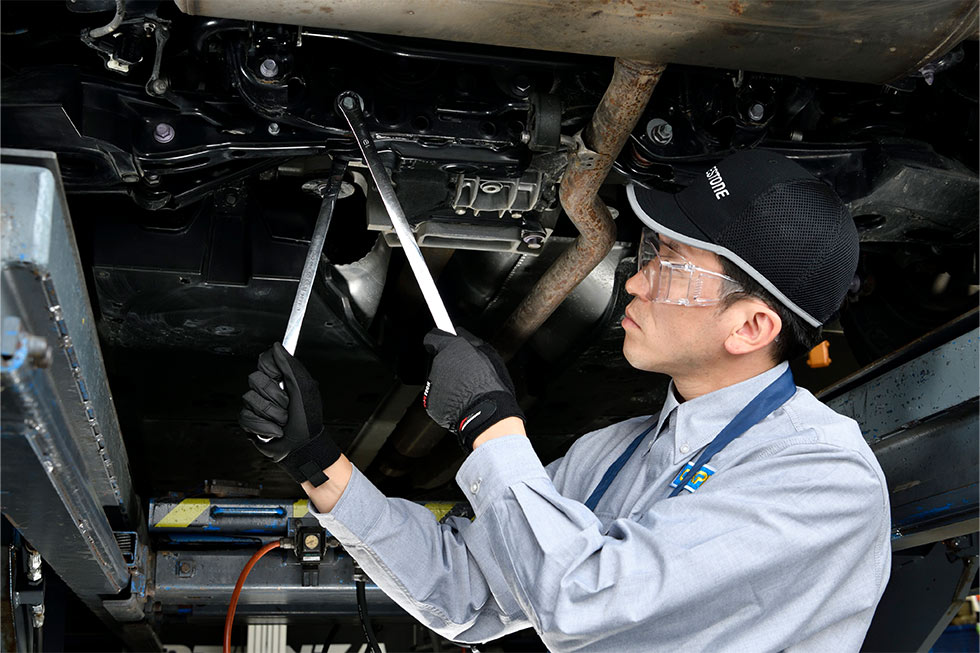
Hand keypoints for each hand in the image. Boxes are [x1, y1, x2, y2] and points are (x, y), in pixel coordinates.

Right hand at [239, 343, 340, 485]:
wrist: (303, 447)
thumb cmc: (307, 420)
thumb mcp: (304, 389)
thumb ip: (291, 365)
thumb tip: (277, 346)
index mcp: (281, 379)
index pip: (264, 360)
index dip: (272, 370)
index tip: (283, 380)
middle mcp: (266, 390)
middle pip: (255, 379)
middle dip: (275, 396)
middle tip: (288, 406)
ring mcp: (256, 405)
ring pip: (250, 399)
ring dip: (273, 414)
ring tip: (283, 421)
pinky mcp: (248, 422)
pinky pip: (246, 417)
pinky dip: (264, 427)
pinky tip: (275, 431)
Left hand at [422, 328, 524, 450]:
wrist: (487, 414)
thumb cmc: (491, 385)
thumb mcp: (489, 353)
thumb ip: (470, 339)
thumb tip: (460, 332)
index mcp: (450, 349)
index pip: (433, 336)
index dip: (439, 338)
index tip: (440, 337)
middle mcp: (437, 365)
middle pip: (438, 360)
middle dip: (450, 365)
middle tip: (468, 373)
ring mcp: (432, 385)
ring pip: (439, 380)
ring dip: (449, 383)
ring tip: (468, 391)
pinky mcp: (430, 403)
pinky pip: (438, 397)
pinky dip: (447, 400)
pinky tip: (462, 402)